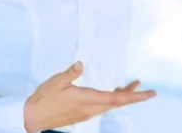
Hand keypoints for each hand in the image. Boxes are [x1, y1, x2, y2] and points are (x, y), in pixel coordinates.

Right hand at [24, 62, 155, 132]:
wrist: (32, 118)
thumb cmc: (43, 99)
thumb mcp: (55, 82)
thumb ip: (69, 74)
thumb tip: (81, 64)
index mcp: (87, 99)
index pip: (116, 98)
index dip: (134, 96)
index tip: (149, 94)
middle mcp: (91, 108)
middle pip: (118, 102)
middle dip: (135, 96)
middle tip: (150, 92)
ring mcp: (88, 112)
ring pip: (111, 104)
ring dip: (124, 96)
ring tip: (134, 85)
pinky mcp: (83, 112)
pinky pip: (104, 105)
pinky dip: (113, 98)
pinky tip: (115, 91)